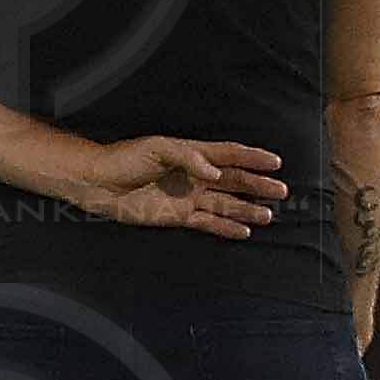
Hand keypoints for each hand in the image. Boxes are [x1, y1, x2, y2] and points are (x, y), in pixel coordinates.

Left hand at [63, 135, 285, 236]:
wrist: (97, 183)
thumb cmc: (124, 159)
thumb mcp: (156, 149)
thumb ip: (189, 157)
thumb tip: (217, 173)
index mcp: (191, 154)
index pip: (228, 154)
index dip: (252, 157)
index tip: (276, 161)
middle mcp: (194, 176)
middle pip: (233, 180)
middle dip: (257, 185)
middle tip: (281, 191)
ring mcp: (187, 197)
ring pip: (226, 204)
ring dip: (247, 209)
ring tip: (269, 215)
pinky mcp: (178, 216)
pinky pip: (208, 222)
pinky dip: (226, 227)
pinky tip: (244, 230)